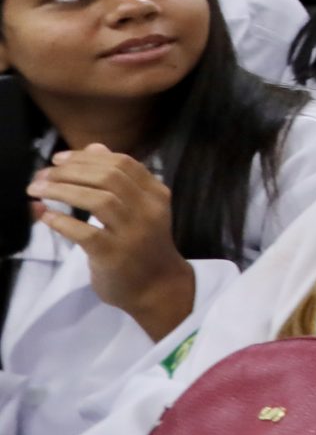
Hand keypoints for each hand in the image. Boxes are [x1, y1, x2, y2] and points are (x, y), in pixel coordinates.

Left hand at [31, 147, 191, 337]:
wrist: (158, 287)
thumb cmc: (143, 246)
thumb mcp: (138, 209)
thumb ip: (118, 179)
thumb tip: (94, 147)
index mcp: (156, 195)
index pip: (123, 163)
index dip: (88, 156)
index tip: (59, 158)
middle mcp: (149, 210)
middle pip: (110, 177)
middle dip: (70, 171)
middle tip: (43, 175)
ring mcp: (134, 233)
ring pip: (99, 200)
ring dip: (63, 190)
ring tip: (38, 190)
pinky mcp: (115, 256)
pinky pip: (86, 233)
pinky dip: (62, 221)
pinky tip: (45, 216)